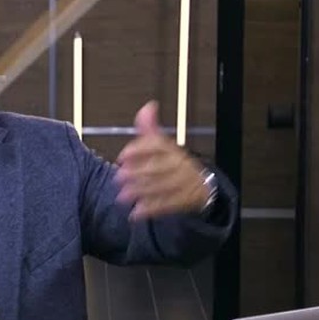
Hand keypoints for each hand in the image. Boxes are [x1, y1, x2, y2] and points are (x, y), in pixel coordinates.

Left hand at [114, 101, 211, 220]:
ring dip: (140, 192)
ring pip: (161, 187)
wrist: (200, 185)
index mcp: (173, 148)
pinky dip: (151, 209)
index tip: (122, 156)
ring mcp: (184, 183)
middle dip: (137, 173)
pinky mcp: (184, 200)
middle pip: (158, 167)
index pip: (158, 145)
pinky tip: (135, 212)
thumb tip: (147, 106)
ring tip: (122, 197)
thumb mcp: (163, 144)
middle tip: (118, 177)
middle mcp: (180, 164)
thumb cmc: (173, 162)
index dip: (139, 150)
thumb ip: (150, 129)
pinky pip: (167, 205)